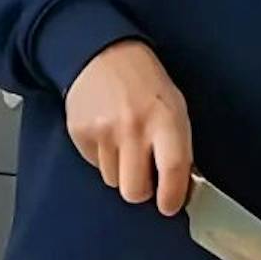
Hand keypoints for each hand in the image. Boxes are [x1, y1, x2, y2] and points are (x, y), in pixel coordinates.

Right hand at [65, 40, 193, 214]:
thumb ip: (178, 145)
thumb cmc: (145, 83)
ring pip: (112, 180)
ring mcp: (104, 131)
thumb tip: (180, 186)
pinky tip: (107, 134)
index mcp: (166, 119)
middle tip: (144, 177)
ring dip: (120, 171)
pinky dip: (102, 157)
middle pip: (134, 190)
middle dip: (140, 191)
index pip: (173, 171)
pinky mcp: (80, 133)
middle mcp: (134, 127)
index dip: (172, 198)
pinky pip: (94, 164)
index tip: (170, 205)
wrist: (101, 54)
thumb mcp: (174, 107)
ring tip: (123, 143)